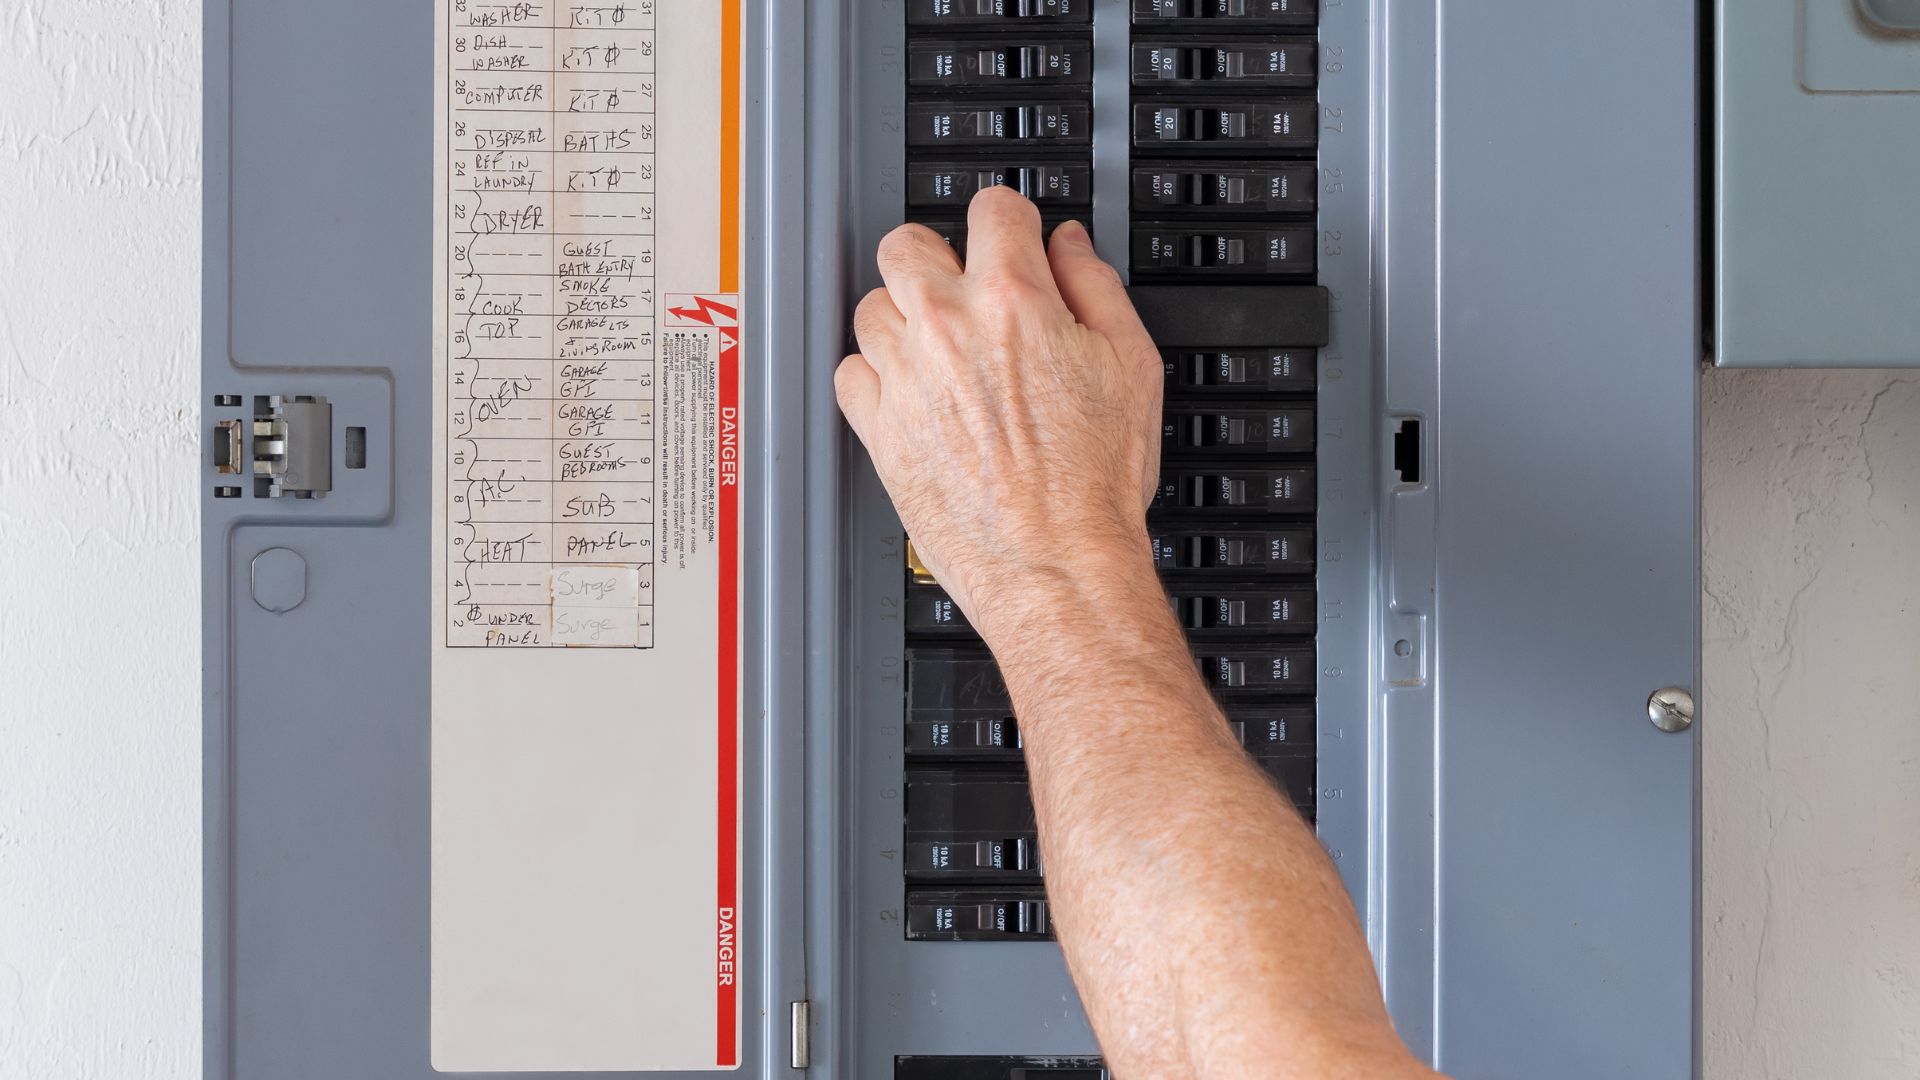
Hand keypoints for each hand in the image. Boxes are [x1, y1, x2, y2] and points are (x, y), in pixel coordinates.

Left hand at [835, 188, 1165, 643]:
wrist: (1056, 566)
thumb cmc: (1094, 485)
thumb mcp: (1133, 365)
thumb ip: (1097, 287)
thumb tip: (1070, 246)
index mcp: (1013, 300)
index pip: (993, 209)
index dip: (1010, 221)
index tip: (1012, 238)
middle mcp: (947, 328)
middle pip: (906, 244)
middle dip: (937, 257)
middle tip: (963, 288)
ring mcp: (903, 377)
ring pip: (871, 306)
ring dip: (902, 318)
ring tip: (940, 350)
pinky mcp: (877, 427)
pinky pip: (849, 370)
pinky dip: (874, 375)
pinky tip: (912, 392)